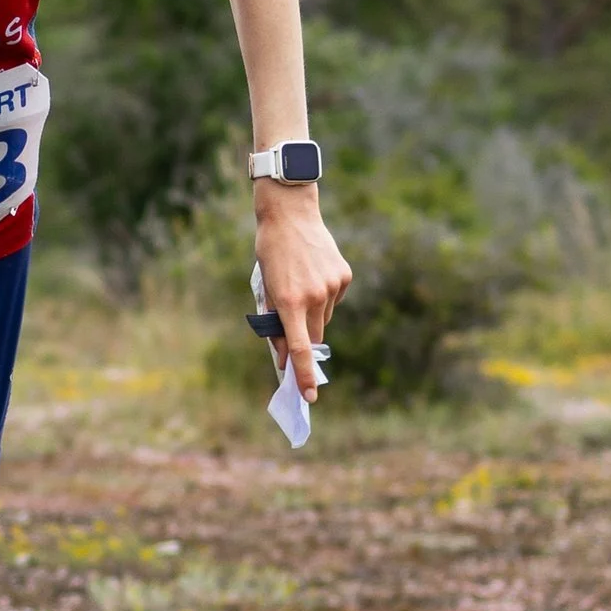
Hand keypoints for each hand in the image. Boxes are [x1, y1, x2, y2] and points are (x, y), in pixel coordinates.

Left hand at [254, 186, 350, 399]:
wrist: (290, 214)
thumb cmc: (271, 252)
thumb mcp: (266, 288)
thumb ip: (275, 323)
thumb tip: (283, 355)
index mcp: (289, 302)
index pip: (300, 349)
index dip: (304, 375)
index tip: (309, 396)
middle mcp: (314, 297)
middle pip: (314, 336)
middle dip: (305, 340)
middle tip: (293, 327)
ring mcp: (332, 286)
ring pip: (324, 317)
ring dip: (313, 313)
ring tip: (301, 285)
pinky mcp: (344, 276)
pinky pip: (334, 298)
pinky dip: (324, 295)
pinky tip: (314, 274)